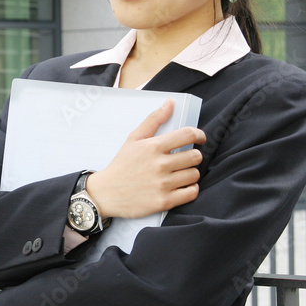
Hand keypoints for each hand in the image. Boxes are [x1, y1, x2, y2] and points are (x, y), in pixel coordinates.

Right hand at [86, 98, 205, 219]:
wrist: (106, 193)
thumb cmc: (121, 165)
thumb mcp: (133, 139)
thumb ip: (153, 120)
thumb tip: (170, 103)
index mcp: (153, 147)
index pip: (188, 135)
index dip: (200, 136)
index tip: (200, 139)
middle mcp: (159, 165)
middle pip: (195, 156)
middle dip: (193, 157)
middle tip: (185, 160)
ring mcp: (162, 184)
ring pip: (195, 175)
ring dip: (191, 174)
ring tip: (181, 174)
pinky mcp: (164, 201)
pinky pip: (192, 193)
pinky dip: (191, 189)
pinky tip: (182, 187)